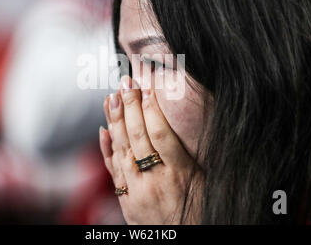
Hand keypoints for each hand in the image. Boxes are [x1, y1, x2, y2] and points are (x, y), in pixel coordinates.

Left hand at [99, 75, 202, 223]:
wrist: (185, 243)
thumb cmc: (201, 213)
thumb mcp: (207, 183)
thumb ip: (193, 157)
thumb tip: (184, 127)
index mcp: (180, 174)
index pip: (161, 133)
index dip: (152, 107)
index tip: (147, 86)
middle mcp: (156, 180)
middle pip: (138, 136)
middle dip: (130, 106)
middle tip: (126, 82)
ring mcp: (138, 191)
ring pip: (123, 150)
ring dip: (115, 121)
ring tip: (111, 97)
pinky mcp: (127, 201)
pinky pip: (113, 171)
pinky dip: (107, 150)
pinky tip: (103, 131)